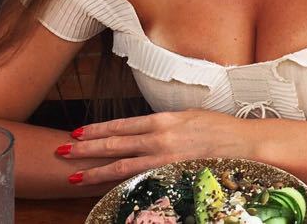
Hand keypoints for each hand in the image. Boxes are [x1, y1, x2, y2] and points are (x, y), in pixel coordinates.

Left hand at [56, 109, 247, 185]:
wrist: (244, 146)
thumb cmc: (220, 129)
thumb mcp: (189, 116)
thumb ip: (165, 123)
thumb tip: (146, 129)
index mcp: (164, 120)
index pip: (122, 125)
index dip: (98, 129)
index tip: (78, 131)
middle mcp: (160, 140)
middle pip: (115, 145)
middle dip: (86, 148)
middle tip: (63, 150)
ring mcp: (165, 162)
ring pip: (122, 167)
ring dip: (95, 171)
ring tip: (74, 175)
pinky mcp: (172, 179)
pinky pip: (140, 183)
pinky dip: (120, 186)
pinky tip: (106, 190)